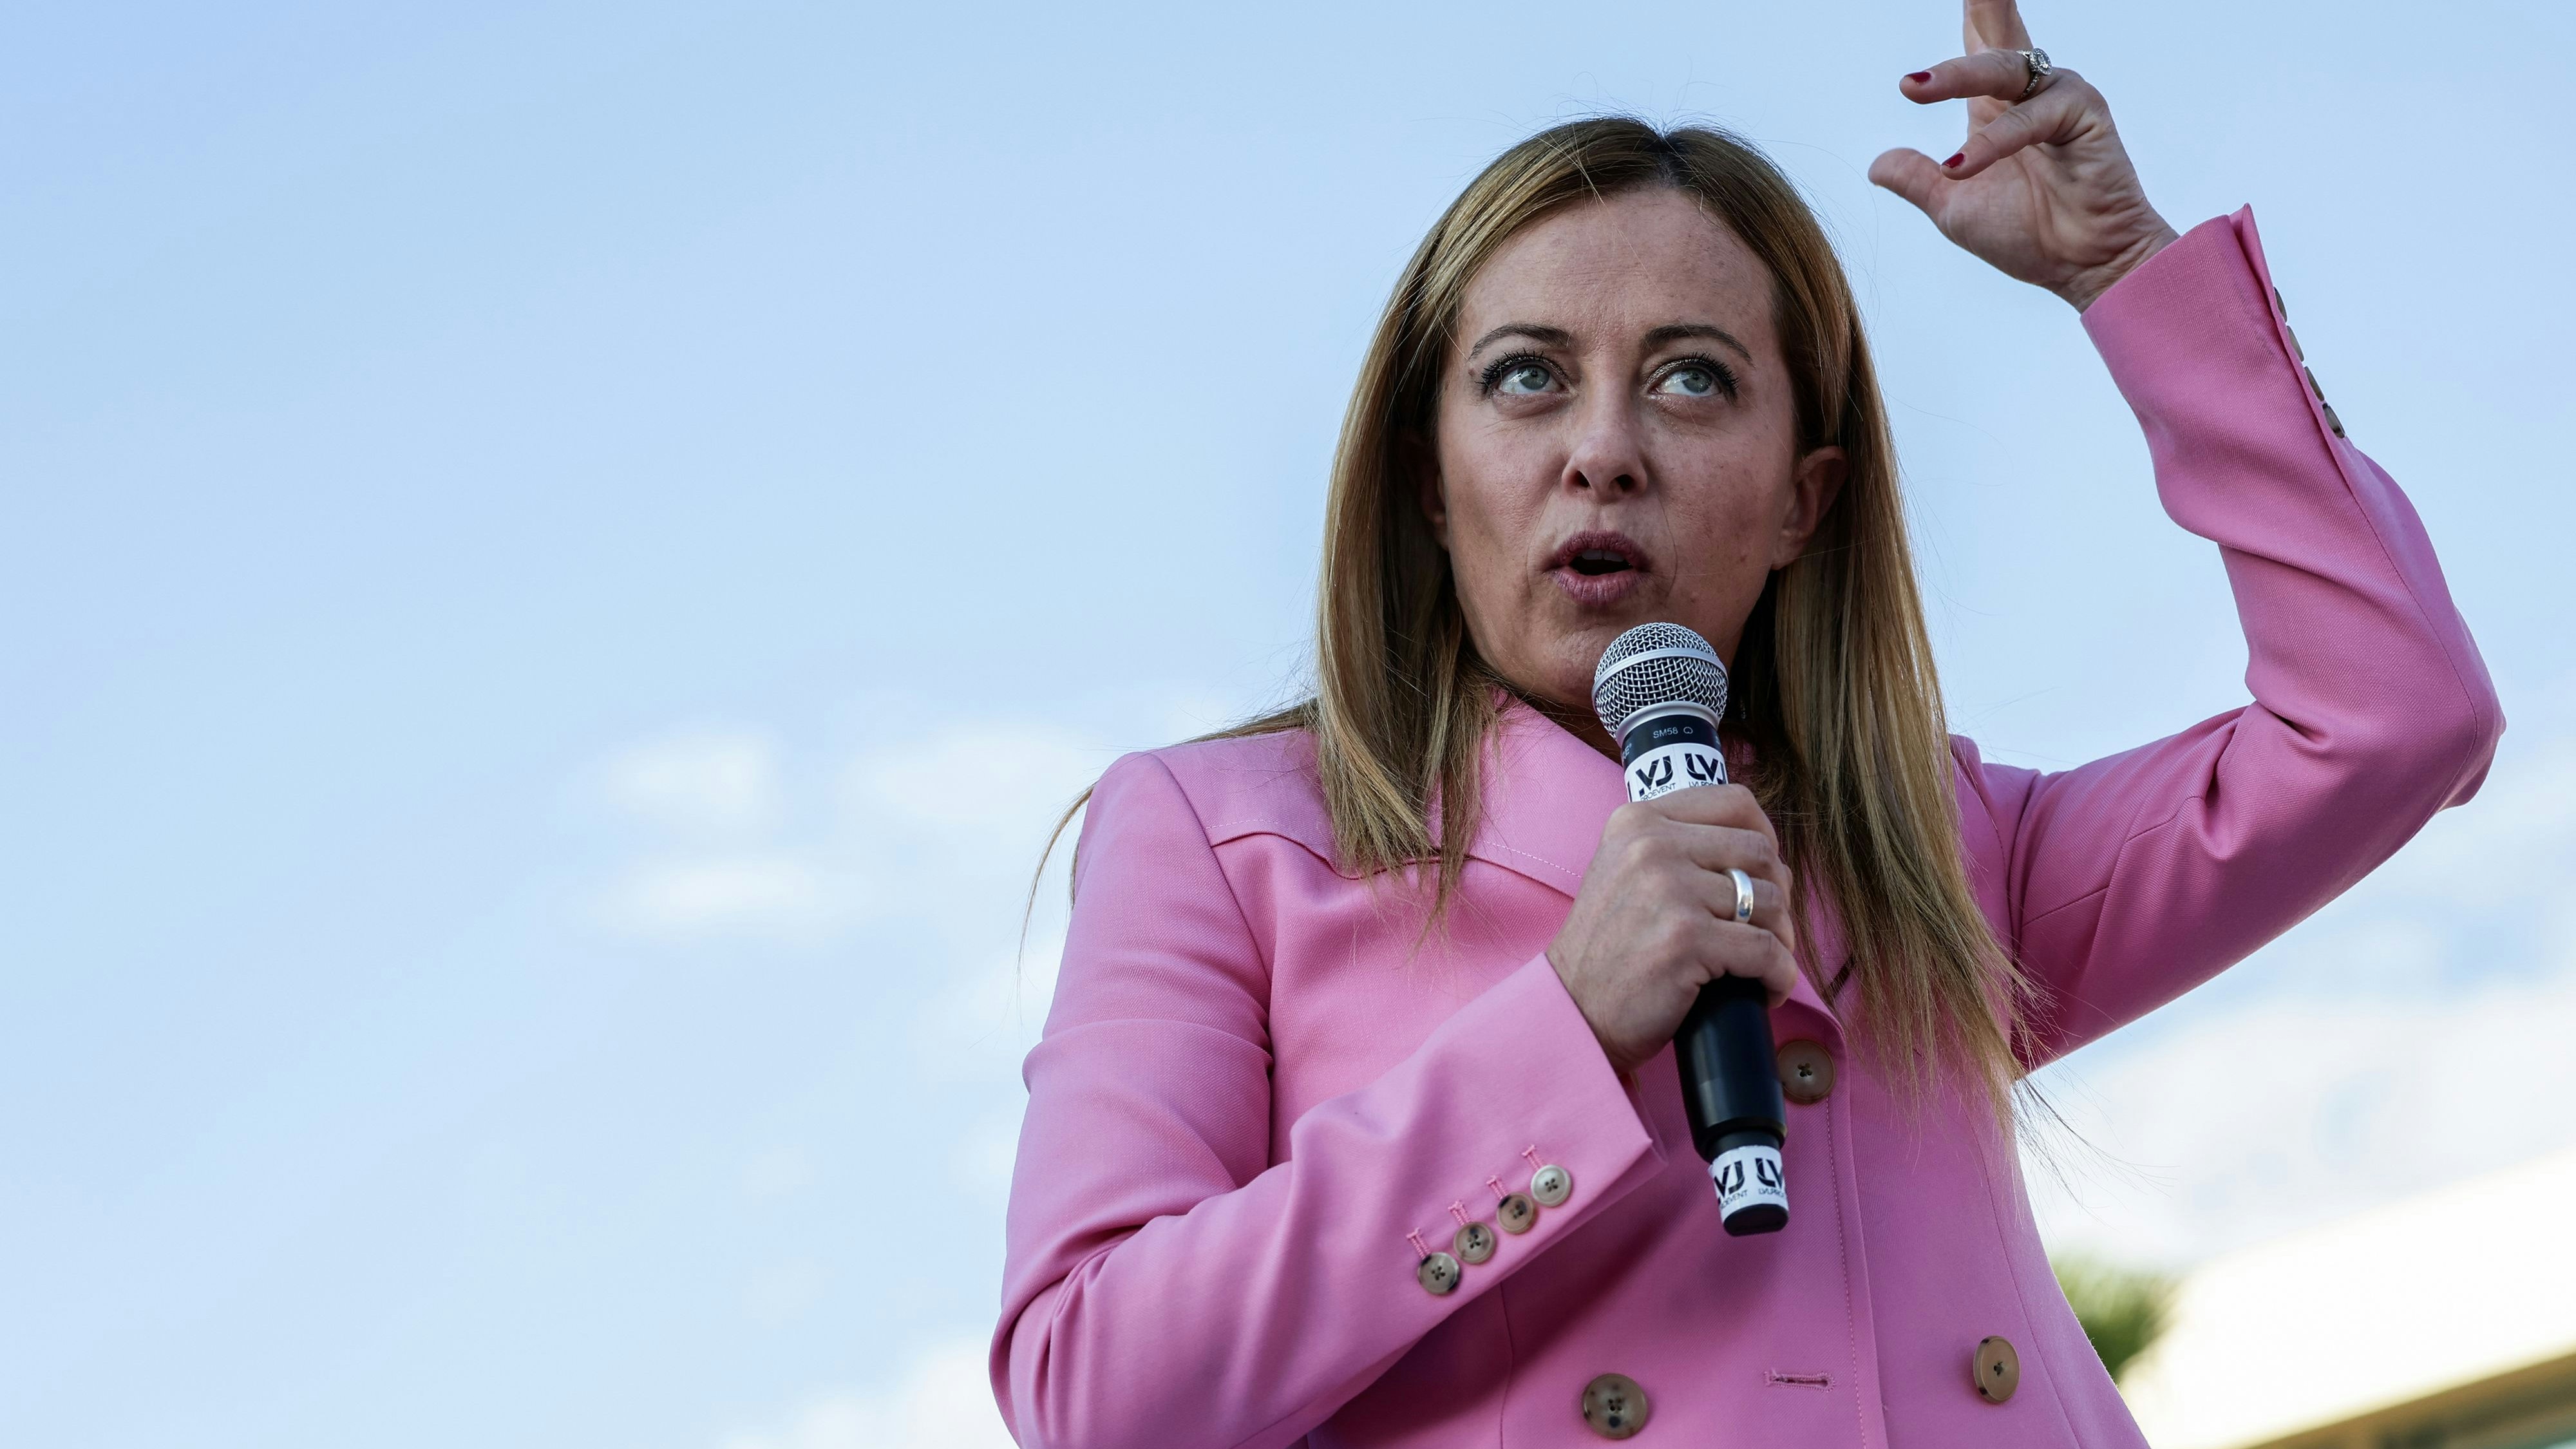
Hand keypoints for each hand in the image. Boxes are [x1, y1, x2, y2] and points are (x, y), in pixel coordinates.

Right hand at [1547, 785, 1800, 1075]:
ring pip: (1769, 900)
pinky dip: (1780, 975)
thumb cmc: (1609, 949)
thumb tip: (1770, 857)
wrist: (1573, 1010)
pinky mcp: (1686, 939)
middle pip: (1760, 851)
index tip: (1765, 873)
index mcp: (1637, 821)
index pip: (1735, 802)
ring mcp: (1669, 890)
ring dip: (1780, 939)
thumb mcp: (1626, 872)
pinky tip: (1767, 989)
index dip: (1765, 837)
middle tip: (1766, 929)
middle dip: (1777, 893)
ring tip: (1762, 965)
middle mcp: (1651, 846)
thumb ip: (1679, 848)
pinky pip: (1767, 950)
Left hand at [1869, 0, 2177, 311]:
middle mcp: (2026, 91)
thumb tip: (1876, 166)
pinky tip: (1959, 166)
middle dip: (1979, 4)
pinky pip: (2030, 119)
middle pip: (1994, 31)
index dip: (1965, 13)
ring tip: (1913, 87)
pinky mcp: (2085, 114)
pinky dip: (1993, 141)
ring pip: (2003, 69)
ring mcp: (2057, 97)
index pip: (1973, 42)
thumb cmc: (2031, 235)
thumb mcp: (1954, 207)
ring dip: (1956, 75)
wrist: (2083, 268)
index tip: (1936, 18)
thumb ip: (1917, 179)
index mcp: (1994, 103)